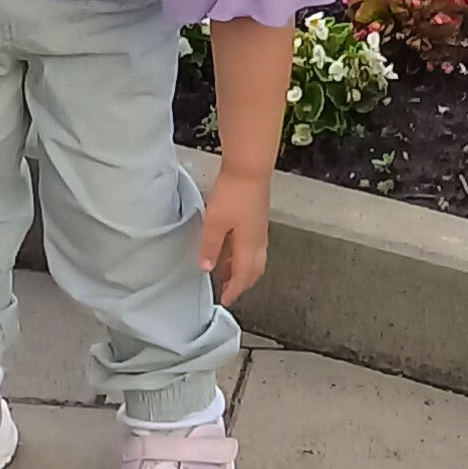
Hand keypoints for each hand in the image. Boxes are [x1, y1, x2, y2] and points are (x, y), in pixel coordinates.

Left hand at [200, 167, 270, 305]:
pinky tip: (230, 247)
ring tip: (224, 271)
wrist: (249, 169)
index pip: (243, 276)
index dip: (235, 290)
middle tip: (228, 290)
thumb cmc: (233, 194)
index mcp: (249, 245)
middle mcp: (258, 240)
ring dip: (242, 268)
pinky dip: (243, 255)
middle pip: (254, 270)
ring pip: (255, 258)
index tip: (226, 300)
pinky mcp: (258, 219)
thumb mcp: (215, 222)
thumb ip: (210, 247)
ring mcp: (260, 229)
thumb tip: (207, 268)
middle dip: (242, 283)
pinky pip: (253, 245)